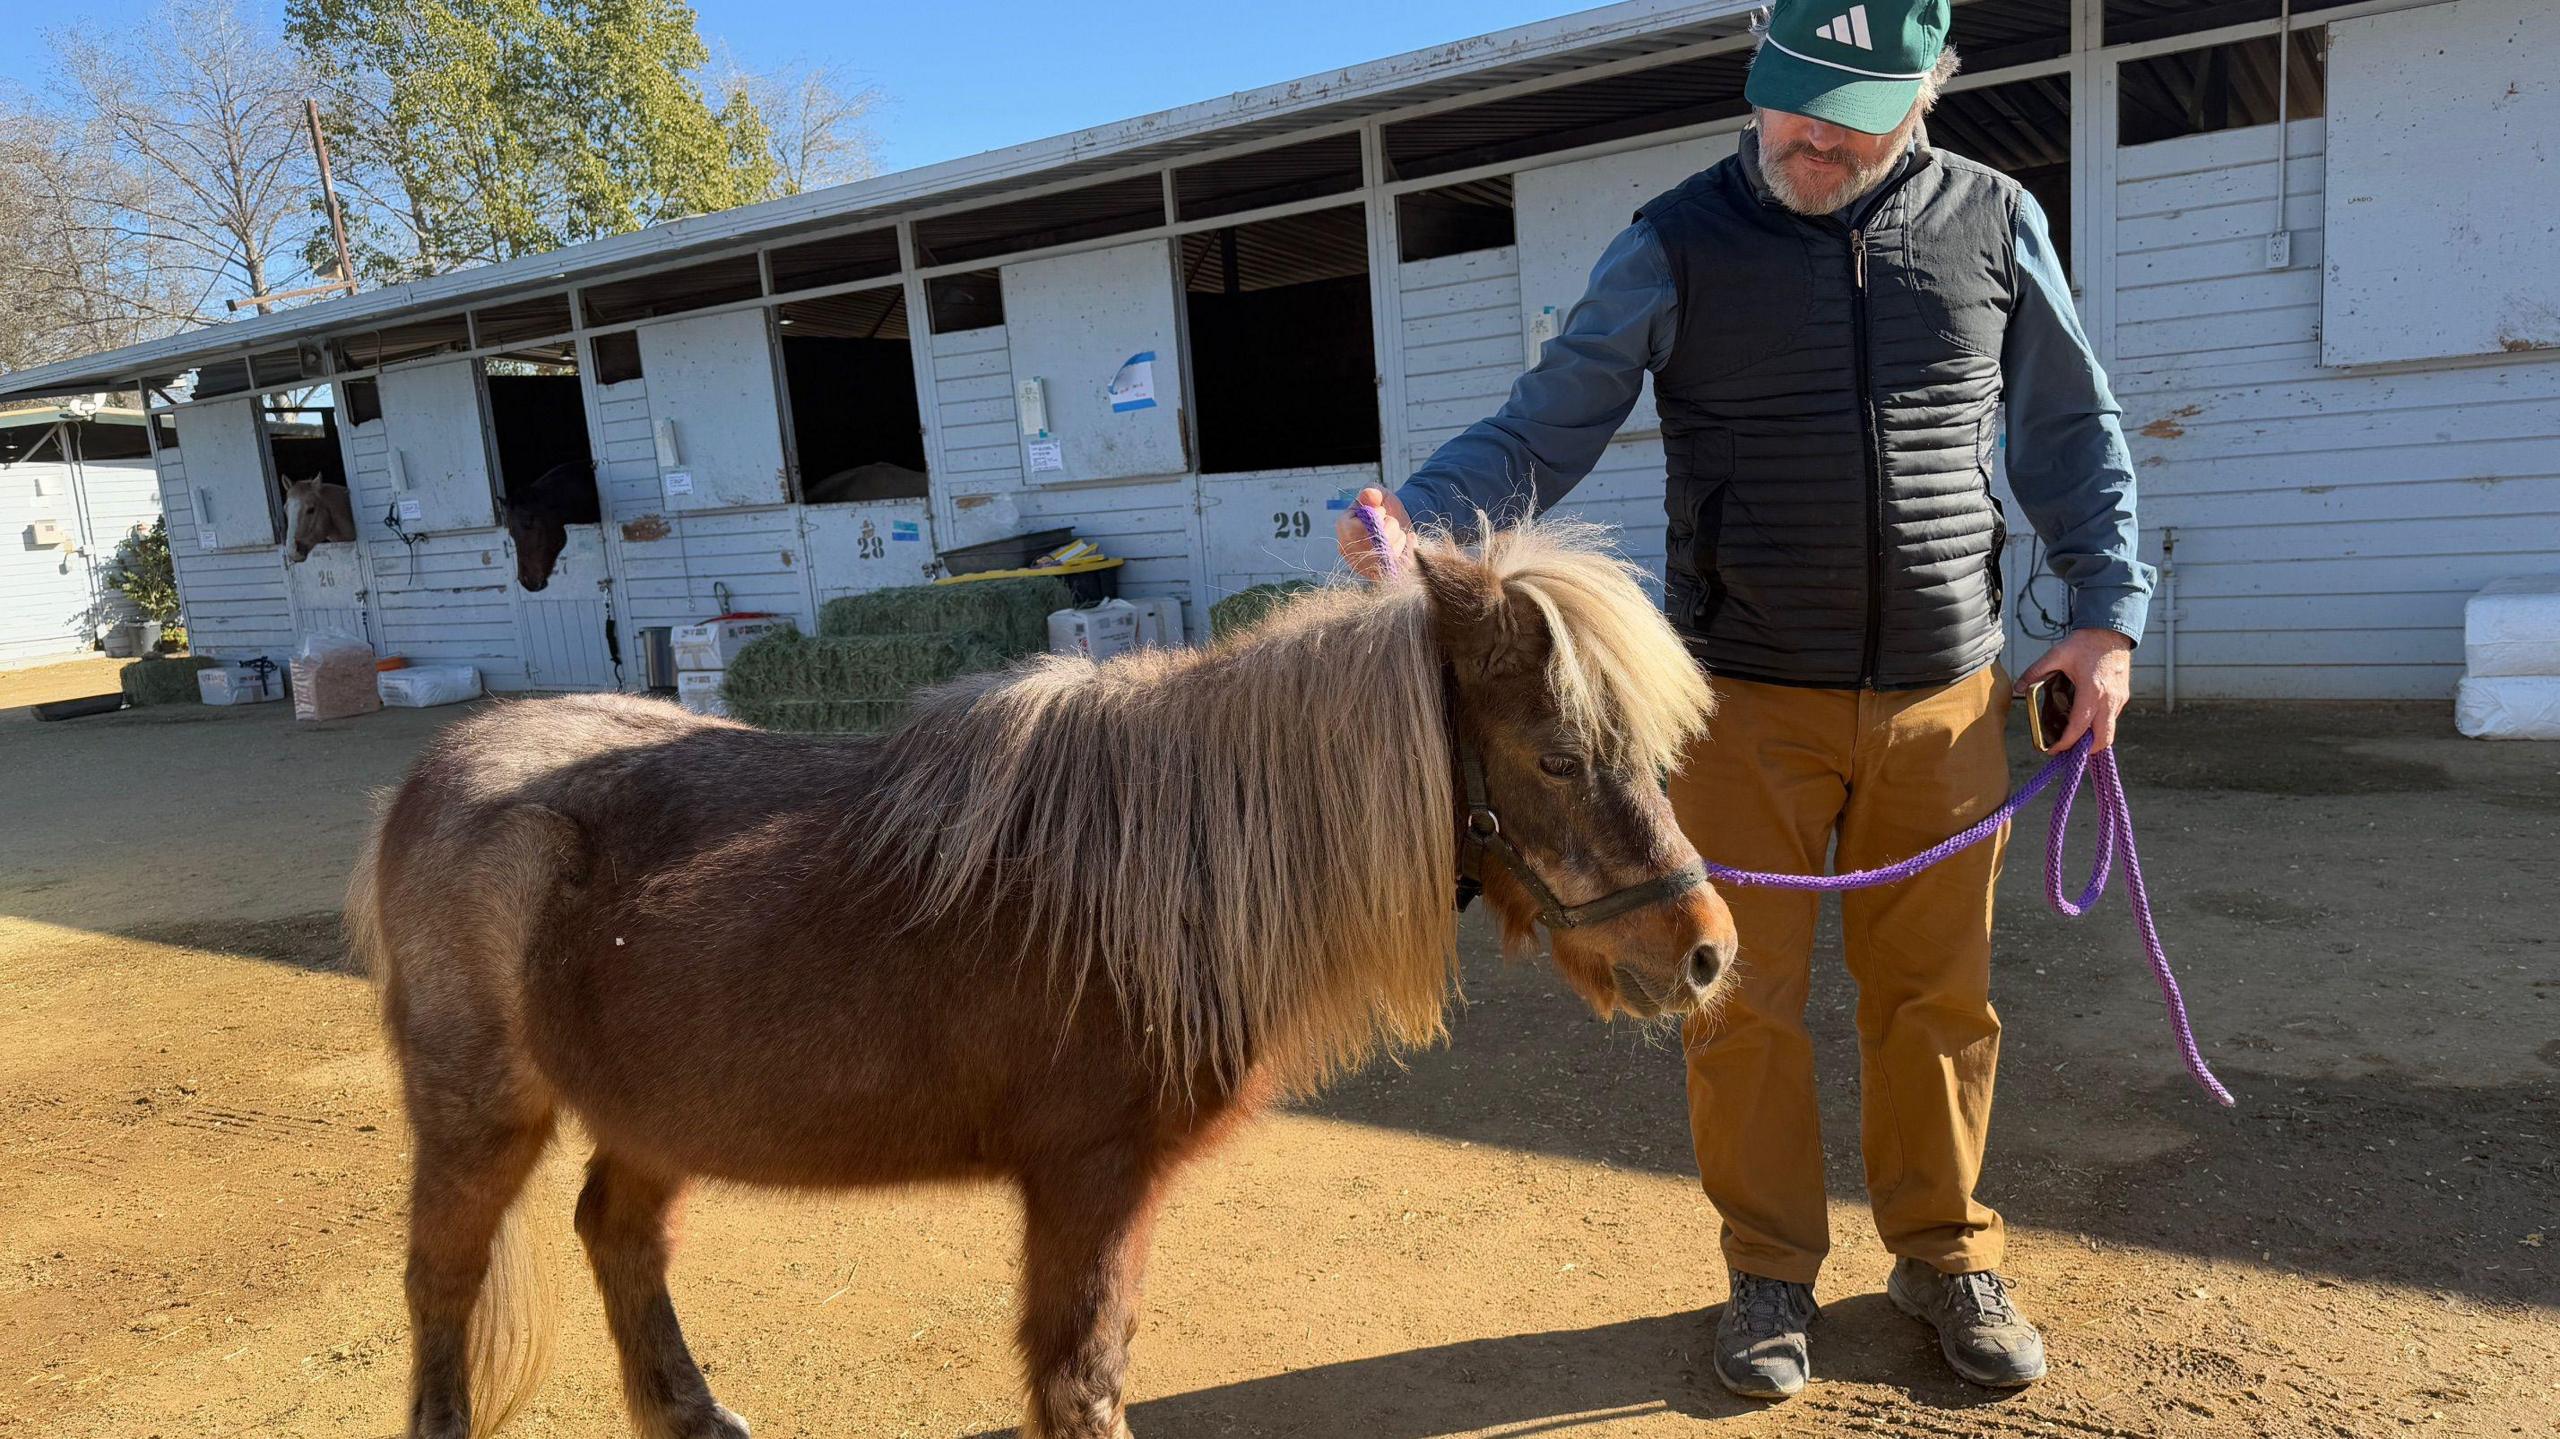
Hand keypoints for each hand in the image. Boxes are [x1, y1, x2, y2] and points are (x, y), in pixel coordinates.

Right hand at [1334, 487, 1413, 579]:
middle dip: (1391, 528)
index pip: (1361, 527)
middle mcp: (1349, 551)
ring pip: (1389, 555)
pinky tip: (1409, 541)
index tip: (1382, 512)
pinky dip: (1409, 549)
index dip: (1378, 518)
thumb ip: (1373, 491)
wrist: (1398, 526)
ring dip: (1399, 539)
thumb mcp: (1379, 495)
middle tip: (1392, 523)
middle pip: (1376, 543)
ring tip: (1398, 534)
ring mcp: (1364, 568)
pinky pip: (1401, 565)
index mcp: (1343, 528)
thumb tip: (1371, 496)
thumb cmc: (1384, 510)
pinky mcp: (1381, 578)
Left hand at [2017, 627, 2133, 751]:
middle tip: (2067, 750)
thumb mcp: (2056, 654)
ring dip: (2094, 739)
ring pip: (2110, 731)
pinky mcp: (2123, 697)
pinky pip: (2112, 719)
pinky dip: (2100, 726)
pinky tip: (2085, 720)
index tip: (2053, 750)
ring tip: (2074, 737)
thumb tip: (2018, 687)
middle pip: (2102, 739)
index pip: (2079, 727)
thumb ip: (2035, 672)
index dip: (2065, 743)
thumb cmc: (2085, 643)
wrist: (2111, 631)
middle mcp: (2108, 700)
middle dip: (2086, 750)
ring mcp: (2119, 700)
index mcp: (2091, 691)